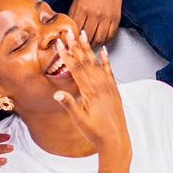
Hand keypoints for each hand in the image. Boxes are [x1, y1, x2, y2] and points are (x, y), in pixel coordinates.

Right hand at [51, 31, 130, 158]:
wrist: (116, 140)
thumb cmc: (96, 132)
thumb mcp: (79, 120)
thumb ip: (69, 105)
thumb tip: (57, 93)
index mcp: (90, 92)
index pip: (76, 69)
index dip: (67, 55)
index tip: (60, 43)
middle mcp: (100, 86)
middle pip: (86, 61)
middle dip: (76, 45)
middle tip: (70, 32)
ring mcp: (108, 86)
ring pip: (96, 63)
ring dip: (89, 49)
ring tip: (84, 35)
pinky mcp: (114, 90)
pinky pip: (109, 71)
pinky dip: (106, 60)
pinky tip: (103, 51)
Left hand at [70, 0, 122, 47]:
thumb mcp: (77, 0)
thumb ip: (73, 15)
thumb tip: (68, 30)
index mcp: (82, 8)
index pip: (75, 30)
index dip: (72, 39)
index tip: (70, 44)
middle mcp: (94, 14)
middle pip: (87, 37)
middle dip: (82, 44)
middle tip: (79, 48)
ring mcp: (106, 17)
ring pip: (99, 39)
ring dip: (93, 45)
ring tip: (89, 46)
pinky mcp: (116, 19)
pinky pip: (110, 36)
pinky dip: (104, 41)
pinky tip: (100, 41)